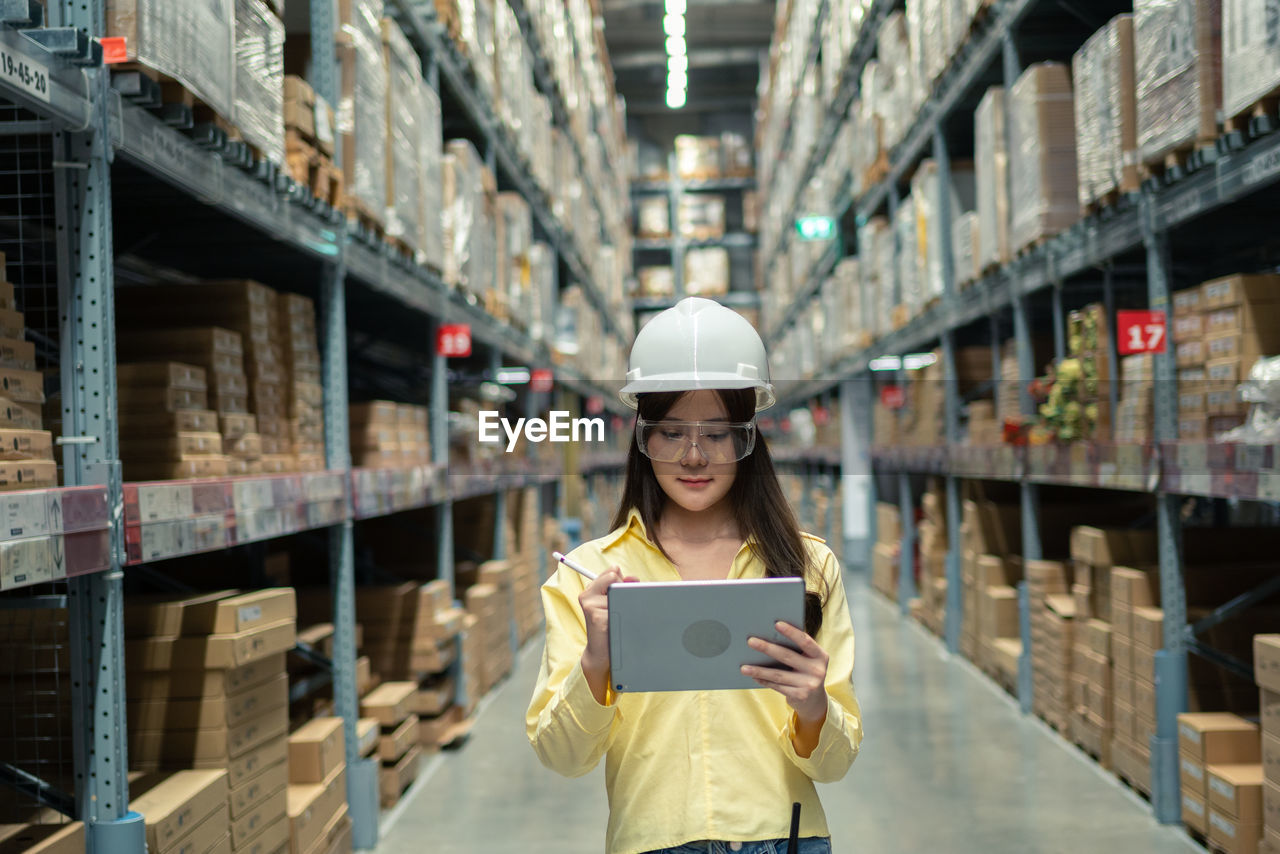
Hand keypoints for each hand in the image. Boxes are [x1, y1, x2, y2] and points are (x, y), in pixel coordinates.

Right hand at [578, 566, 635, 697]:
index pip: (612, 571)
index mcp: (591, 589)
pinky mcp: (597, 617)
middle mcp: (587, 595)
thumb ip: (622, 587)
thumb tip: (632, 579)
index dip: (623, 581)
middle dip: (624, 590)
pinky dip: (625, 615)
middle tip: (619, 608)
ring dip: (625, 603)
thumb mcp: (615, 603)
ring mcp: (590, 605)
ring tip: (618, 617)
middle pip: (615, 577)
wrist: (601, 654)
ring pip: (619, 591)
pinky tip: (617, 625)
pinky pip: (619, 606)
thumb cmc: (611, 627)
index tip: (621, 595)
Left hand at [742, 621, 829, 724]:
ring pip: (778, 674)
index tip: (777, 624)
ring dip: (759, 670)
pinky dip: (764, 680)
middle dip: (767, 648)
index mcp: (820, 656)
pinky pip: (777, 686)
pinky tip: (754, 676)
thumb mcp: (808, 660)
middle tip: (751, 641)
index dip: (791, 632)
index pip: (805, 641)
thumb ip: (797, 650)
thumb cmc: (807, 672)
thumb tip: (769, 636)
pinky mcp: (800, 696)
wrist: (815, 700)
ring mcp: (809, 684)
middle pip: (787, 656)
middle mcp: (817, 670)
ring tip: (744, 667)